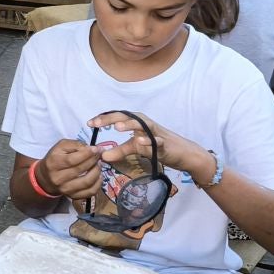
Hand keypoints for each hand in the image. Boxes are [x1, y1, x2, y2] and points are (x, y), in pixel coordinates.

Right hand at [36, 139, 101, 199]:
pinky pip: (90, 192)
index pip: (72, 160)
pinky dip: (98, 183)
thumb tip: (90, 148)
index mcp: (53, 163)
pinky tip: (98, 176)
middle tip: (99, 155)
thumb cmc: (55, 159)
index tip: (96, 149)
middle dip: (93, 160)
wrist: (47, 178)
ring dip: (96, 172)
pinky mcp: (73, 196)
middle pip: (80, 170)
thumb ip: (74, 144)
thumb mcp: (60, 147)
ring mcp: (66, 189)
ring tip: (98, 164)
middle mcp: (58, 178)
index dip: (86, 154)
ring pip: (87, 182)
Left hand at [88, 111, 212, 182]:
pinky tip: (140, 141)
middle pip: (127, 117)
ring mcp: (156, 133)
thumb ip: (119, 150)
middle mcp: (145, 124)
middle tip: (96, 123)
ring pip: (142, 125)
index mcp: (136, 123)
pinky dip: (149, 141)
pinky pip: (157, 141)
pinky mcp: (165, 144)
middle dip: (111, 119)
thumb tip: (102, 156)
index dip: (103, 119)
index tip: (89, 123)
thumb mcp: (136, 148)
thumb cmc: (158, 147)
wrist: (184, 153)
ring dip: (130, 125)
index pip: (117, 117)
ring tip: (118, 127)